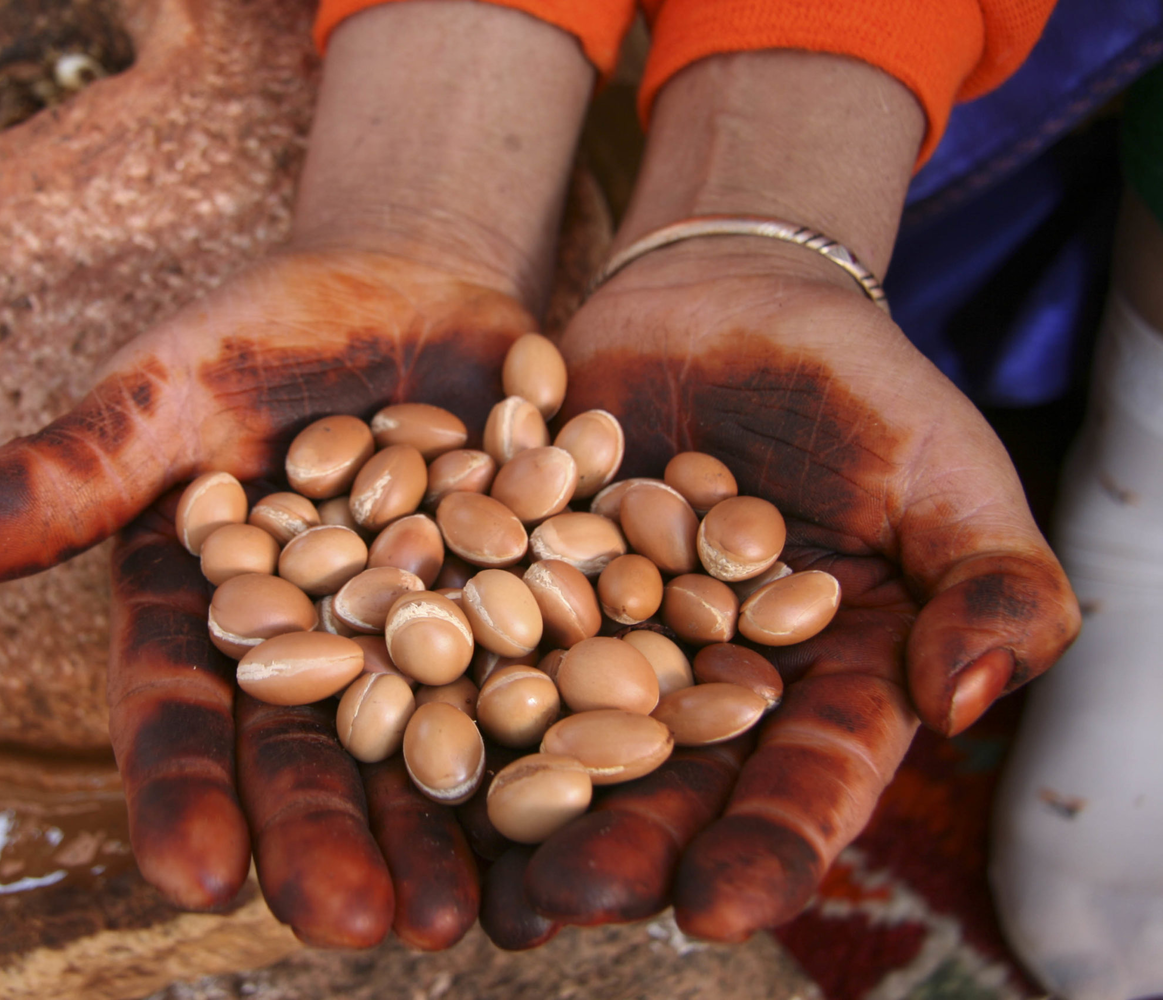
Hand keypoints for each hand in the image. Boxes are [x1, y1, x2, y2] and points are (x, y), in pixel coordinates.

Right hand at [0, 0, 595, 949]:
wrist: (415, 288)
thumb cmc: (266, 330)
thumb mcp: (171, 384)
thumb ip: (72, 467)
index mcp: (212, 619)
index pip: (183, 719)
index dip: (183, 793)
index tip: (192, 872)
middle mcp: (314, 659)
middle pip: (314, 763)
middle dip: (330, 844)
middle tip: (359, 926)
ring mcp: (422, 646)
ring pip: (429, 756)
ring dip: (447, 837)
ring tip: (470, 916)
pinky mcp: (525, 617)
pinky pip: (544, 691)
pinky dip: (563, 749)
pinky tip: (592, 813)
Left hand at [490, 236, 1079, 944]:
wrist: (724, 295)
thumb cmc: (856, 381)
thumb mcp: (945, 465)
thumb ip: (988, 579)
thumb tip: (957, 700)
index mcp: (818, 679)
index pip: (804, 775)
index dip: (770, 843)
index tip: (722, 905)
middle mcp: (704, 682)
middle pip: (669, 777)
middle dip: (623, 842)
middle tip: (569, 897)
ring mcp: (606, 638)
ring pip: (565, 729)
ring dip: (520, 793)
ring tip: (473, 859)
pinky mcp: (523, 581)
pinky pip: (483, 631)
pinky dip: (446, 672)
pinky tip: (393, 723)